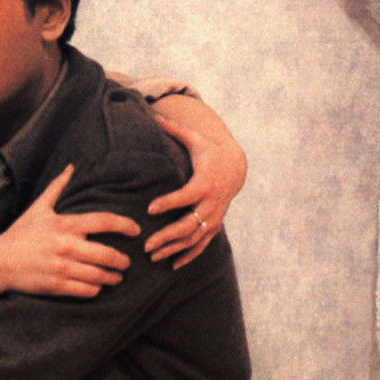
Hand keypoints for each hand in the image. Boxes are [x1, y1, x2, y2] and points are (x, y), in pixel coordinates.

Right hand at [0, 165, 139, 297]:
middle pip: (108, 254)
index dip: (125, 225)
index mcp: (65, 224)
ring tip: (116, 277)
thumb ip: (57, 188)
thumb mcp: (39, 209)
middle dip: (122, 261)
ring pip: (100, 275)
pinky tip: (97, 286)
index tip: (136, 231)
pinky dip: (95, 289)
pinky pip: (86, 290)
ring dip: (112, 278)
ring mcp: (62, 267)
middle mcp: (66, 245)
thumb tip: (70, 167)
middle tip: (126, 262)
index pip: (104, 221)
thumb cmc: (20, 234)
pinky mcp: (56, 286)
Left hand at [144, 114, 247, 268]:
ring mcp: (214, 217)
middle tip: (145, 244)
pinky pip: (201, 245)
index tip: (150, 209)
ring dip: (173, 249)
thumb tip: (153, 113)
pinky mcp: (214, 226)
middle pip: (188, 224)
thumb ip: (174, 129)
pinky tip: (172, 266)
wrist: (234, 168)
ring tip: (152, 256)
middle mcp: (211, 204)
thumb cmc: (208, 152)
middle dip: (167, 236)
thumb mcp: (194, 139)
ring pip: (193, 239)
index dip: (169, 203)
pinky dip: (188, 256)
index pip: (185, 196)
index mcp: (204, 183)